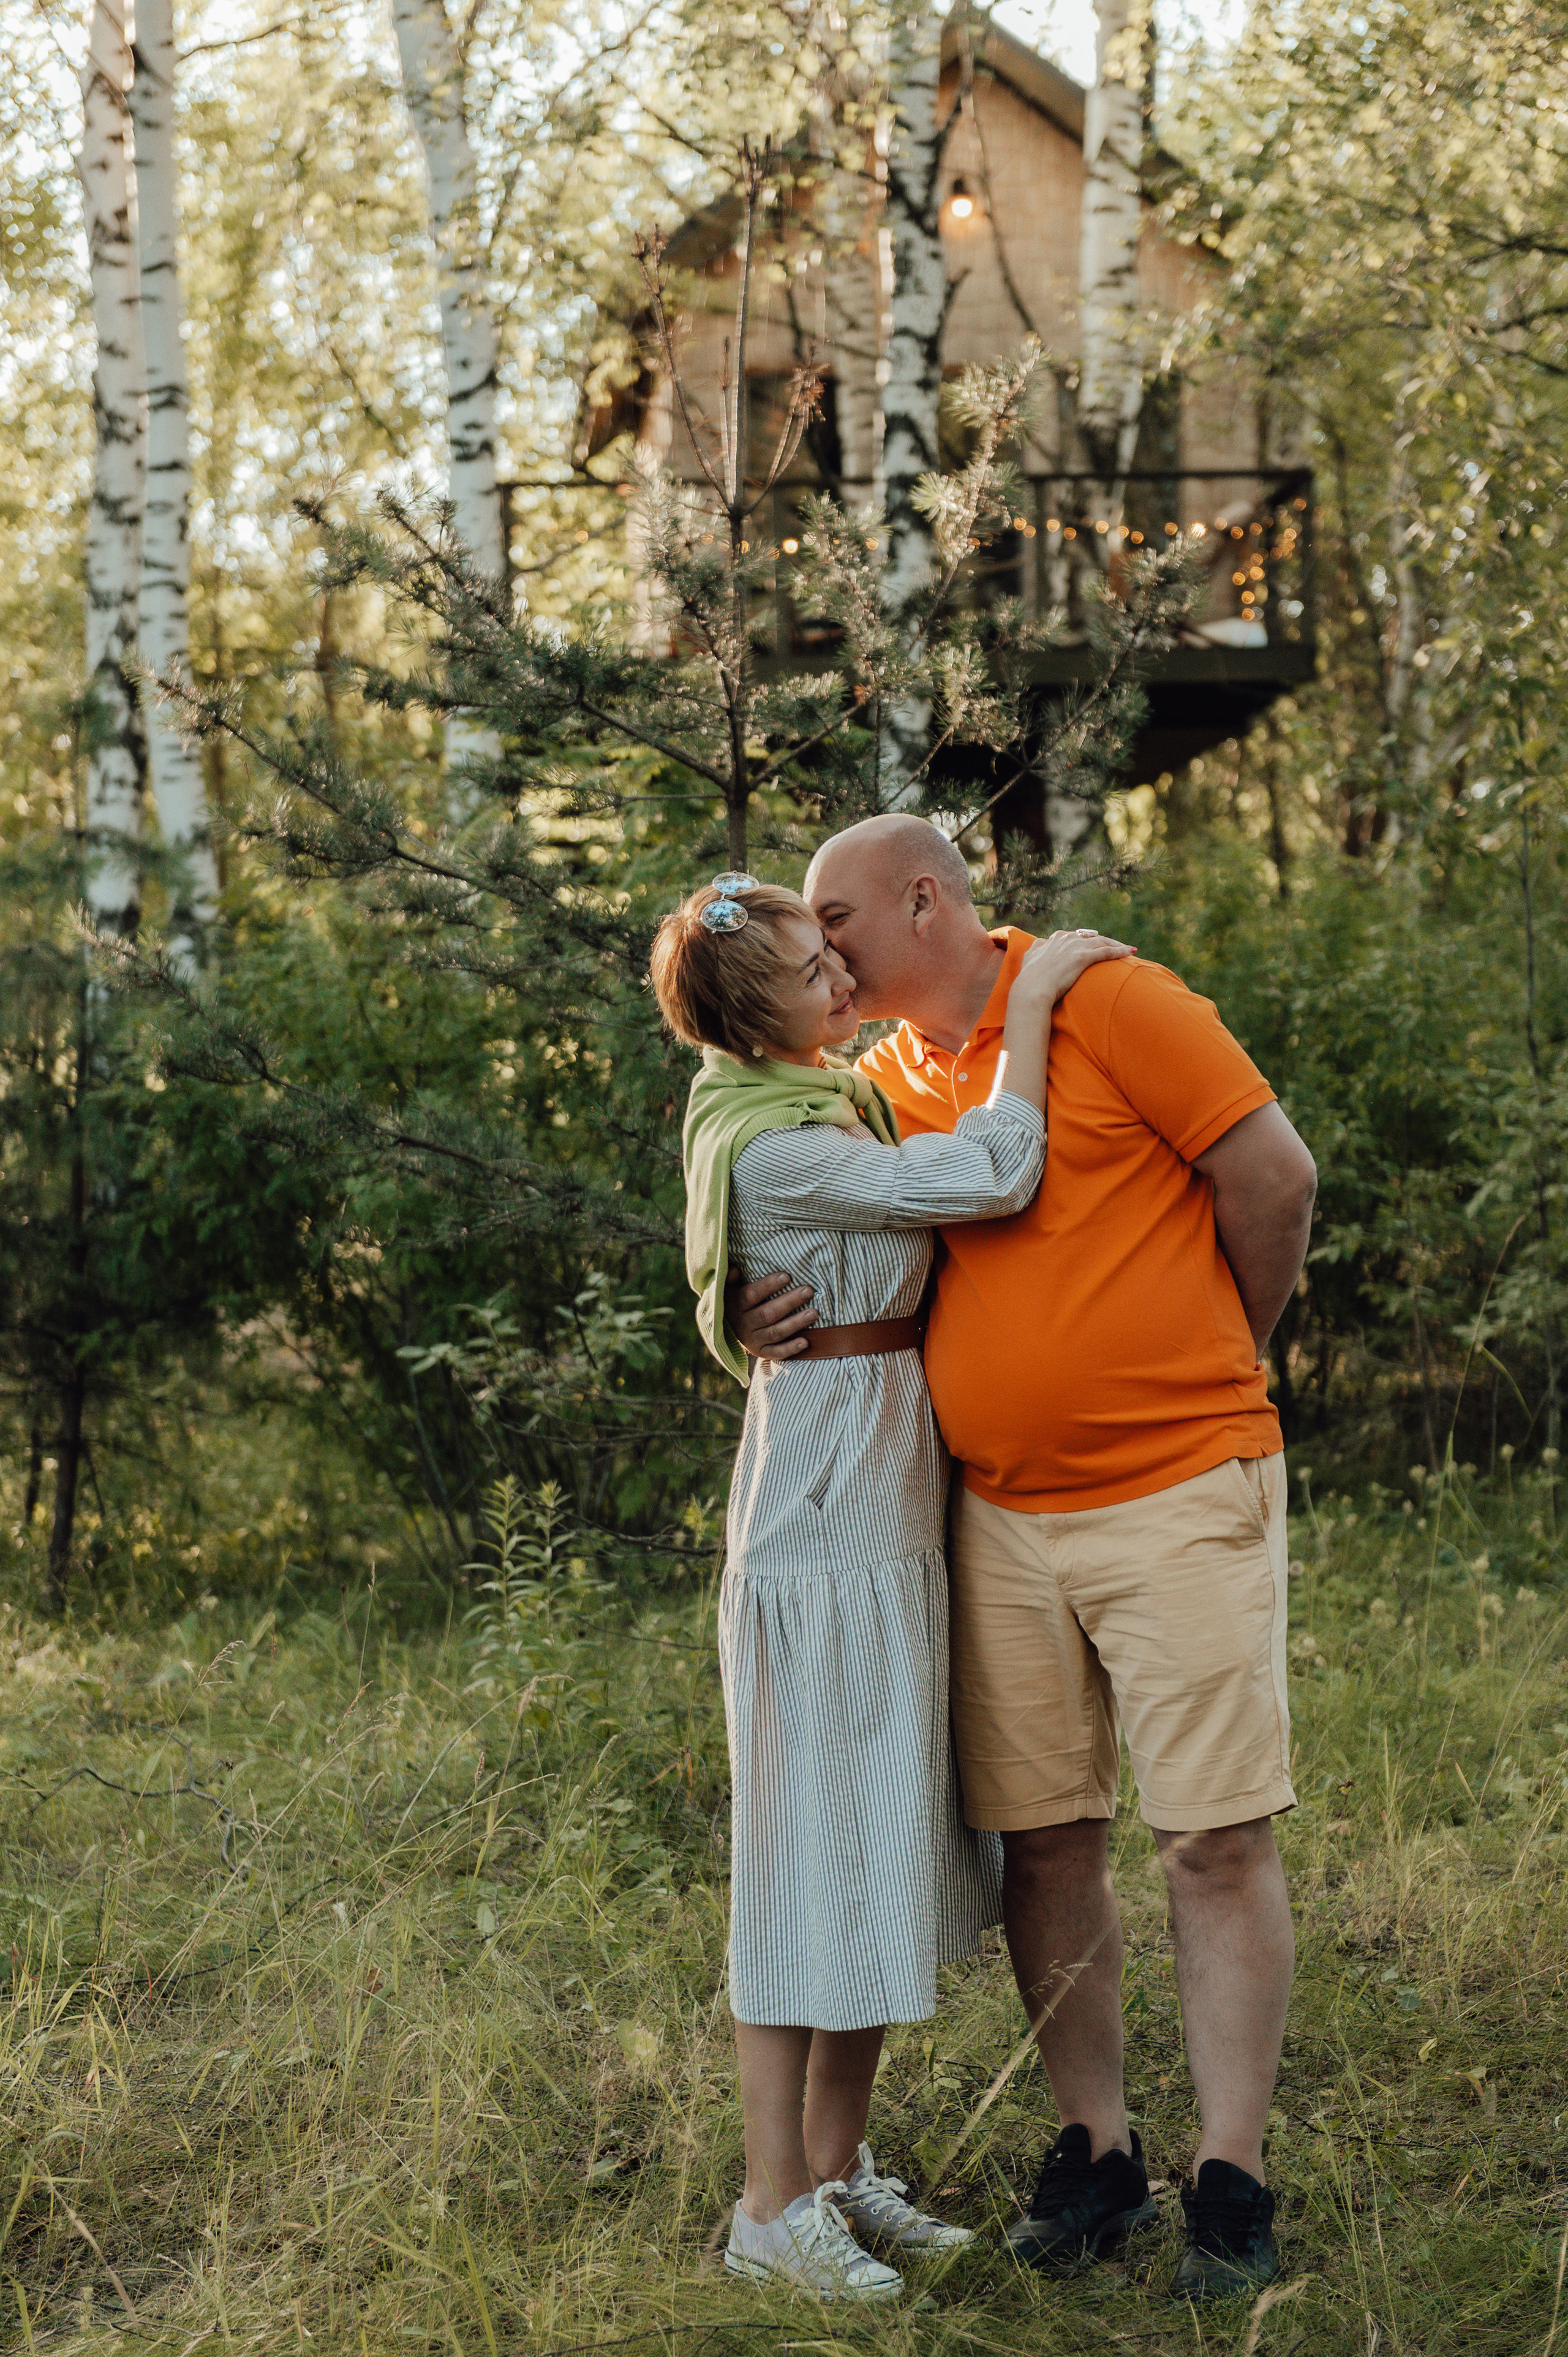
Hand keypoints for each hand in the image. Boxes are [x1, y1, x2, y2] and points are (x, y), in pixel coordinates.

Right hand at [724, 1266, 817, 1360]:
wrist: (730, 1331)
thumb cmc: (738, 1301)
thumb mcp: (729, 1288)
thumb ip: (731, 1278)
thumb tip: (735, 1269)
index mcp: (736, 1306)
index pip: (751, 1295)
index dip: (768, 1286)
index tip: (787, 1276)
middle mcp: (743, 1324)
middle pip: (767, 1314)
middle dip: (790, 1302)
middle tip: (808, 1291)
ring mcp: (752, 1340)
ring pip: (775, 1332)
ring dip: (795, 1323)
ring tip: (813, 1313)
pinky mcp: (761, 1352)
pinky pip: (776, 1352)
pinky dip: (790, 1349)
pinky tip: (805, 1342)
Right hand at [1013, 929, 1136, 1007]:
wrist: (1032, 989)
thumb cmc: (1029, 978)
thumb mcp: (1029, 957)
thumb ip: (1036, 948)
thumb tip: (1040, 943)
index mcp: (1056, 938)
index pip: (1078, 936)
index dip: (1089, 941)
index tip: (1097, 946)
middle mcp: (1067, 938)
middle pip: (1093, 937)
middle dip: (1107, 941)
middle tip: (1118, 946)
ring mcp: (1076, 946)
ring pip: (1102, 942)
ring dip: (1117, 944)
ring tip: (1128, 949)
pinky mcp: (1083, 957)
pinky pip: (1106, 951)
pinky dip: (1120, 950)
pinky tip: (1130, 952)